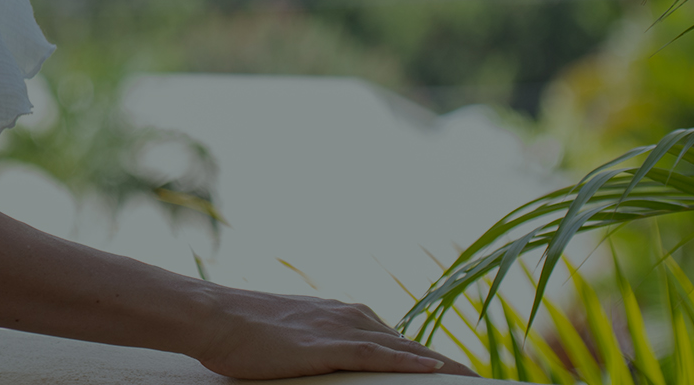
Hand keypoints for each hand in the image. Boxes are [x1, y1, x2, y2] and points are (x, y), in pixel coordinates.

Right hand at [189, 289, 478, 379]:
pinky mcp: (329, 347)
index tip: (455, 374)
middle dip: (443, 365)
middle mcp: (351, 316)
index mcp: (343, 316)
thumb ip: (318, 347)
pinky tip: (436, 371)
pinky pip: (379, 356)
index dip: (426, 358)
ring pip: (402, 348)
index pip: (396, 340)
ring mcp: (342, 329)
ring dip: (438, 365)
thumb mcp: (291, 337)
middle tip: (476, 381)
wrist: (217, 316)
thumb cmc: (244, 330)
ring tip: (471, 379)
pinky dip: (409, 362)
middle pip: (408, 344)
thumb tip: (323, 360)